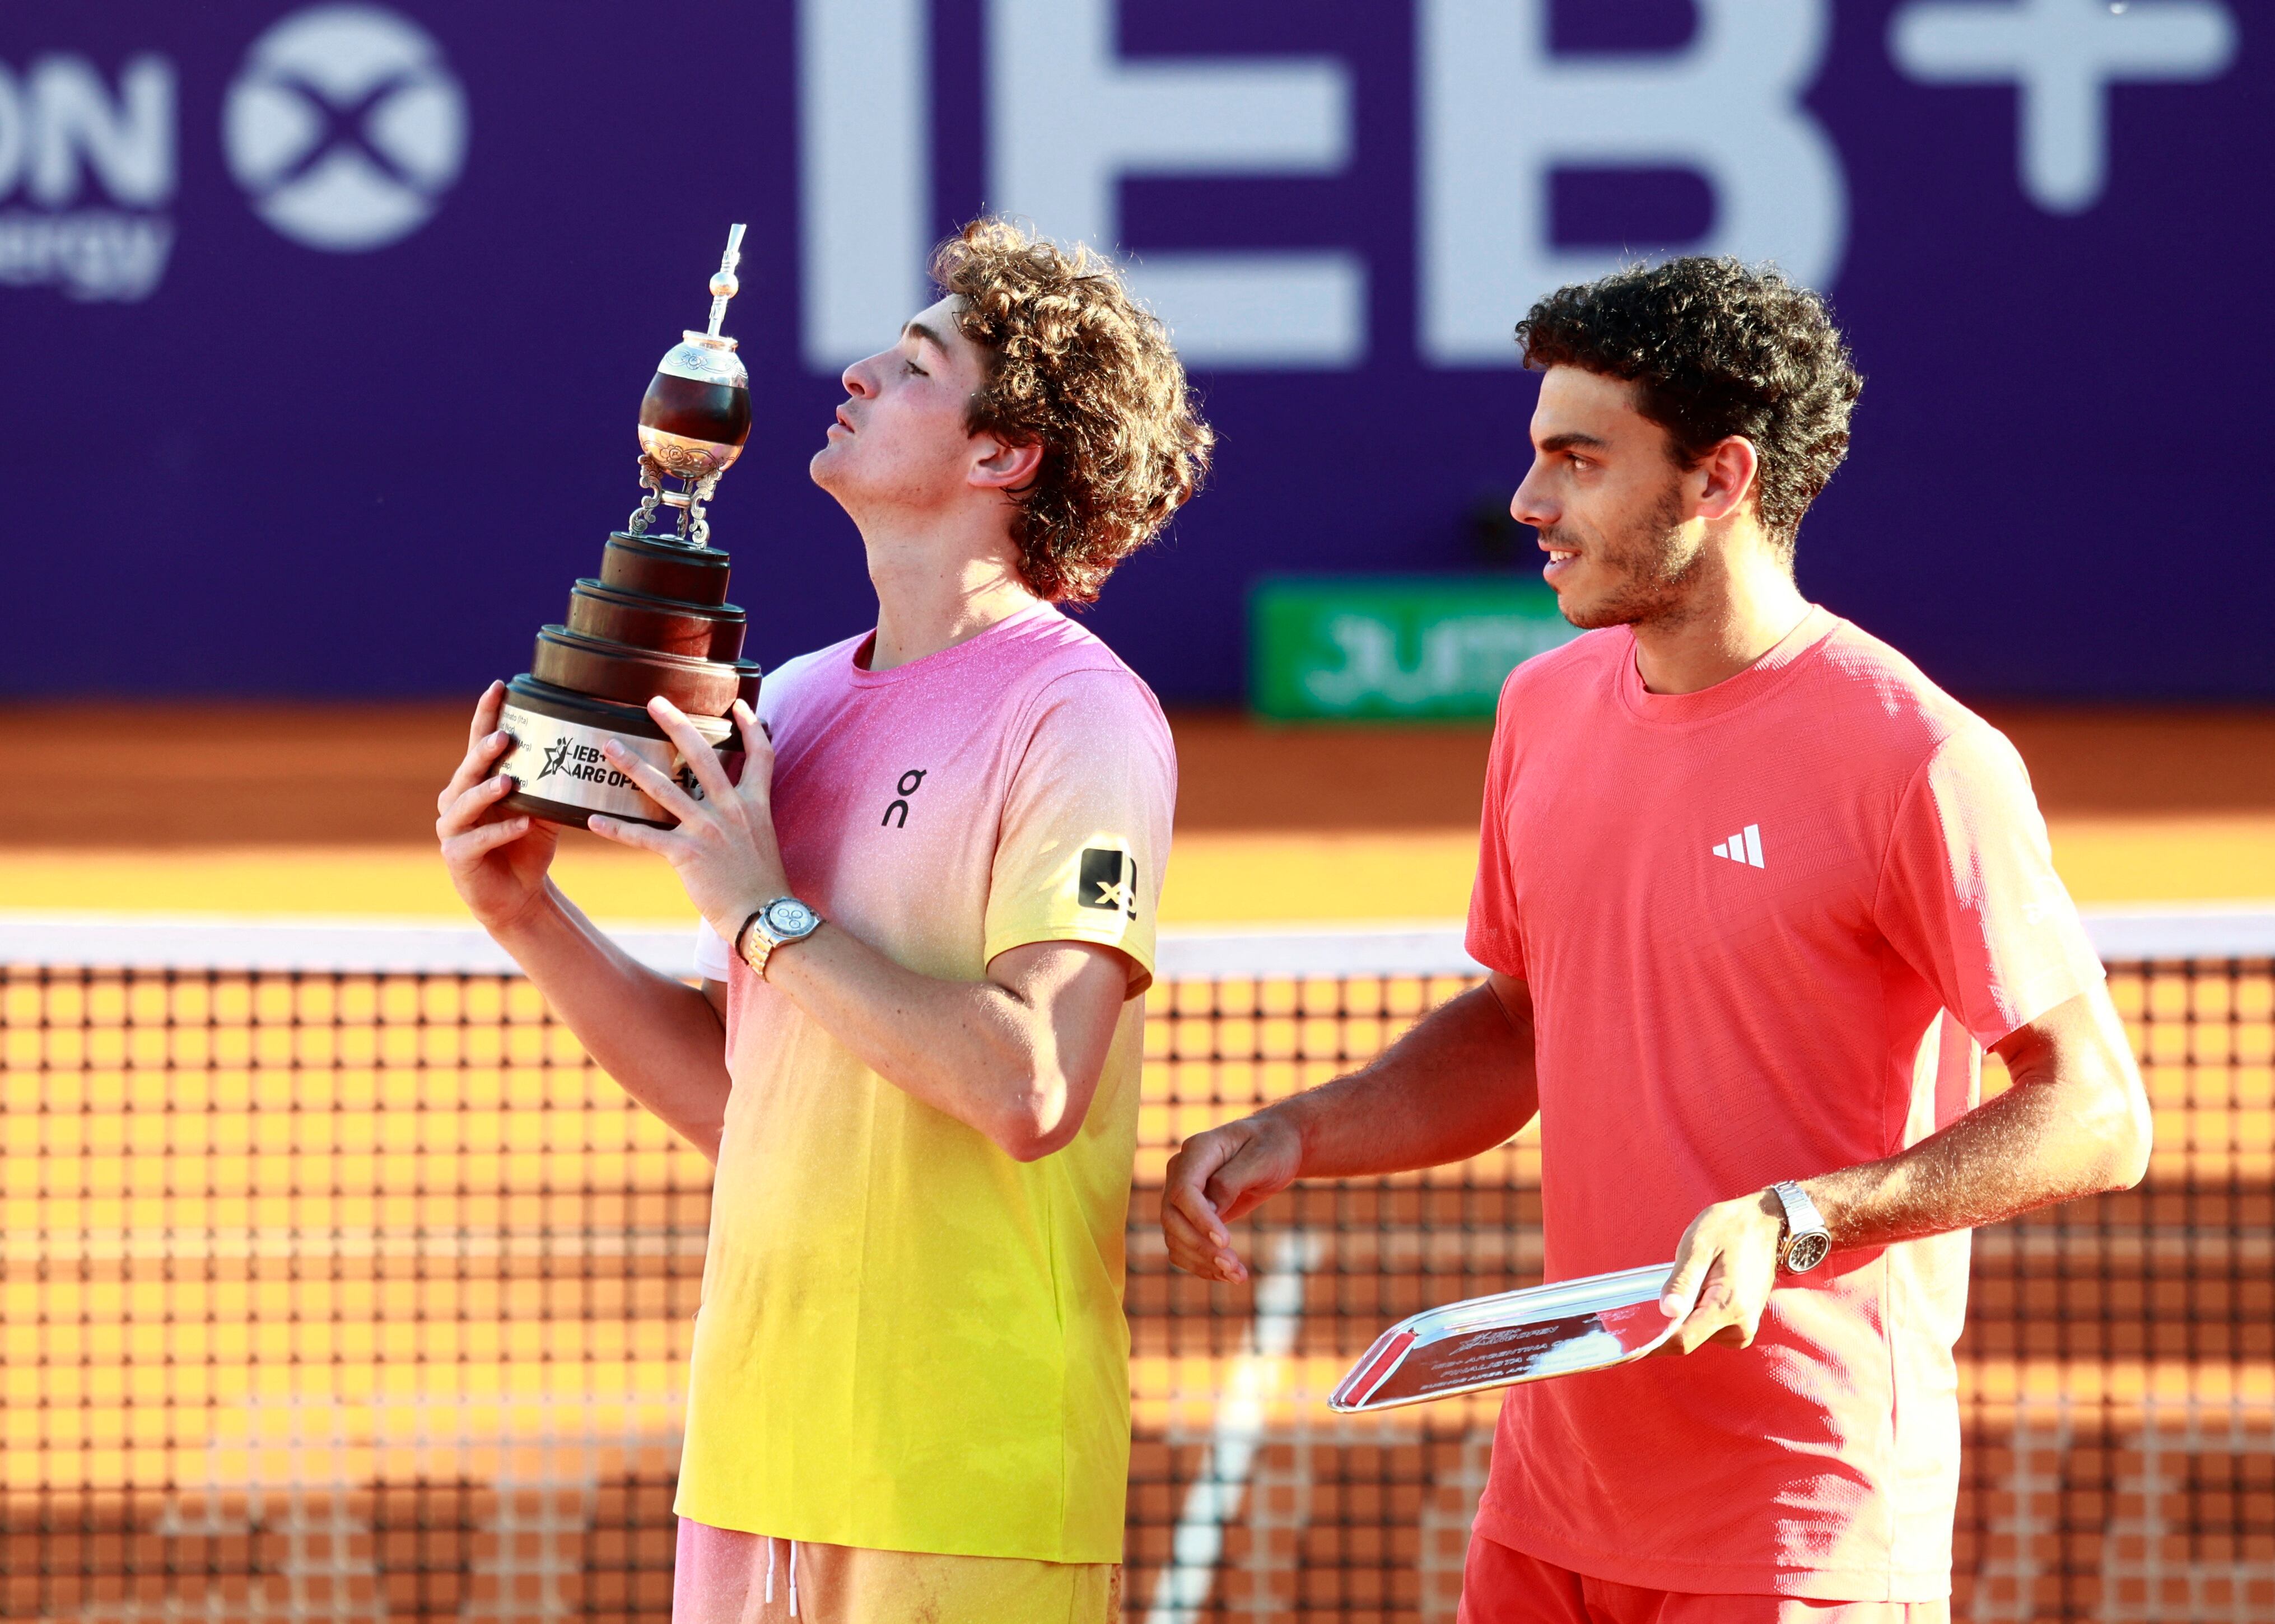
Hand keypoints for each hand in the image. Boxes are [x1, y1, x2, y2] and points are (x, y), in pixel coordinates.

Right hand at [437, 680, 558, 932]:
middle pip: (468, 769)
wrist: (518, 896)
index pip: (479, 742)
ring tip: (509, 780)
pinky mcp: (457, 857)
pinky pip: (477, 840)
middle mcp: (458, 800)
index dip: (487, 715)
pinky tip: (522, 824)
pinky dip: (500, 832)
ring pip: (465, 803)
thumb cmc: (527, 846)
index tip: (499, 686)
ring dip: (486, 790)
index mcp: (476, 783)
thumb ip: (552, 784)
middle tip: (504, 737)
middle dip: (483, 752)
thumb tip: (586, 750)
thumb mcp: (544, 811)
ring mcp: (453, 829)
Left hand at [583, 696, 787, 946]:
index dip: (751, 727)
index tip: (737, 705)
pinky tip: (593, 820)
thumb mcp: (762, 839)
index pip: (760, 755)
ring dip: (633, 765)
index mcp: (755, 804)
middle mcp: (731, 809)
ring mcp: (708, 830)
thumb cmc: (762, 883)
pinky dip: (617, 829)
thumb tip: (728, 805)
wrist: (764, 916)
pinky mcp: (686, 854)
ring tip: (609, 747)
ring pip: (664, 788)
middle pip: (702, 756)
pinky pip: (644, 837)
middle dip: (677, 725)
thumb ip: (746, 817)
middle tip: (655, 702)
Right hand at [1160, 1111, 1304, 1282]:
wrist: (1275, 1147)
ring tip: (1237, 1276)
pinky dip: (1201, 1264)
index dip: (1200, 1219)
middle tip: (1234, 1267)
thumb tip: (1211, 1209)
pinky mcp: (1190, 1215)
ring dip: (1202, 1262)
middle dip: (1201, 1247)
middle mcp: (1181, 1172)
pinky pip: (1183, 1245)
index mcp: (1197, 1150)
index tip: (1226, 1242)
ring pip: (1174, 1237)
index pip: (1184, 1191)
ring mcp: (1182, 1194)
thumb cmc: (1272, 1146)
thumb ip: (1232, 1180)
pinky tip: (1228, 1275)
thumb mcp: (1262, 1158)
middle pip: (1172, 1217)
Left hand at [1651, 1188, 1786, 1354]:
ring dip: (1684, 1315)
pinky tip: (1700, 1289)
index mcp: (1728, 1307)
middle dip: (1668, 1323)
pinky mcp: (1743, 1324)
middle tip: (1663, 1291)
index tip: (1628, 1346)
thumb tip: (1667, 1313)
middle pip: (1688, 1339)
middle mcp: (1740, 1326)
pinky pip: (1708, 1328)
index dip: (1653, 1345)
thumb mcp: (1699, 1246)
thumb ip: (1683, 1281)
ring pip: (1697, 1334)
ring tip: (1694, 1280)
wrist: (1767, 1224)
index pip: (1683, 1340)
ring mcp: (1744, 1328)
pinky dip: (1696, 1314)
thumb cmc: (1731, 1229)